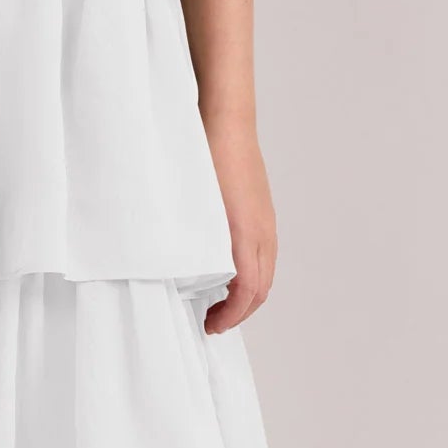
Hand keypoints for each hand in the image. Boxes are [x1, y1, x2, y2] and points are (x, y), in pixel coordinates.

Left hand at [203, 125, 276, 333]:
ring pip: (266, 271)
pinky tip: (229, 270)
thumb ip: (193, 241)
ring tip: (220, 301)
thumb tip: (180, 271)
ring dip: (248, 295)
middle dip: (240, 312)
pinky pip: (264, 253)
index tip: (211, 325)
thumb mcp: (194, 206)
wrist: (226, 122)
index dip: (231, 316)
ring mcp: (266, 221)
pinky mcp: (263, 211)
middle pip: (262, 288)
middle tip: (213, 322)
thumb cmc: (206, 158)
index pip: (248, 292)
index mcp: (245, 235)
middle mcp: (263, 232)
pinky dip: (252, 273)